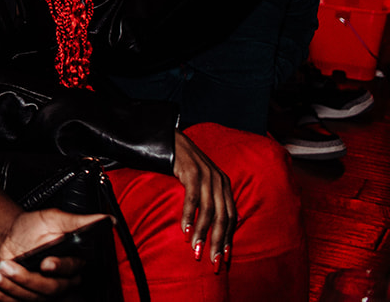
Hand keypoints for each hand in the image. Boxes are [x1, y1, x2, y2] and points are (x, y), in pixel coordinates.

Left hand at [0, 209, 105, 299]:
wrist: (12, 233)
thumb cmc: (36, 227)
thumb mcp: (55, 219)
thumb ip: (79, 221)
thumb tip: (106, 219)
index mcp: (71, 264)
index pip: (70, 272)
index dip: (58, 268)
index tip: (45, 262)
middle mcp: (58, 281)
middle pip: (47, 289)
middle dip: (25, 278)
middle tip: (6, 265)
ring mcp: (40, 291)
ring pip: (28, 296)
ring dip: (7, 285)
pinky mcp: (23, 295)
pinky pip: (11, 301)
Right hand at [173, 130, 234, 267]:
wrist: (171, 140)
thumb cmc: (185, 165)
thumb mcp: (204, 182)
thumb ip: (214, 199)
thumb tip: (227, 223)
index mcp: (225, 186)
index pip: (231, 217)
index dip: (229, 238)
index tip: (224, 257)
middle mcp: (220, 182)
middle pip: (223, 218)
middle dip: (218, 242)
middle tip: (214, 261)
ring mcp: (207, 177)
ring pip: (208, 212)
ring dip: (201, 233)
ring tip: (196, 250)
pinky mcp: (192, 173)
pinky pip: (192, 199)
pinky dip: (188, 216)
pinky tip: (184, 230)